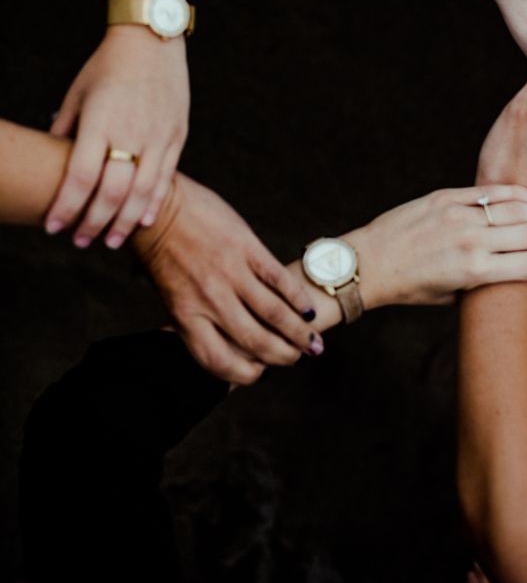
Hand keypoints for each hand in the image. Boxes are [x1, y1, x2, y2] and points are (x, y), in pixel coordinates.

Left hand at [45, 26, 189, 246]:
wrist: (151, 38)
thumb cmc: (107, 65)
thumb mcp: (78, 94)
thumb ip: (65, 130)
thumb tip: (54, 164)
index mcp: (100, 121)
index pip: (81, 177)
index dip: (66, 207)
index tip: (53, 226)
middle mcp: (131, 131)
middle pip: (112, 191)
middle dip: (93, 223)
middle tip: (80, 242)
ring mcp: (159, 135)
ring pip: (142, 192)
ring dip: (123, 222)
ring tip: (110, 241)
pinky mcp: (177, 135)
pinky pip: (166, 177)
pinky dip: (153, 203)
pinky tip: (140, 221)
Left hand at [134, 173, 320, 383]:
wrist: (159, 207)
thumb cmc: (162, 253)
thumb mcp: (170, 295)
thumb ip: (195, 318)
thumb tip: (219, 341)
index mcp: (186, 316)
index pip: (220, 362)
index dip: (246, 374)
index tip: (260, 373)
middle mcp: (210, 299)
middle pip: (256, 342)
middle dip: (283, 356)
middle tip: (297, 358)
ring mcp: (231, 273)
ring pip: (274, 314)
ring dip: (299, 333)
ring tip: (313, 343)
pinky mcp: (246, 248)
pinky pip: (279, 280)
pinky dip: (298, 298)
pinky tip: (308, 309)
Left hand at [348, 183, 526, 311]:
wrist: (370, 262)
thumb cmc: (408, 285)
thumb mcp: (450, 297)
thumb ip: (481, 285)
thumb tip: (508, 273)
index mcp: (476, 272)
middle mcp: (472, 242)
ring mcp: (459, 215)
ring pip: (515, 209)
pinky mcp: (446, 197)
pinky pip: (489, 192)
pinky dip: (515, 193)